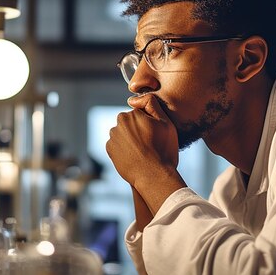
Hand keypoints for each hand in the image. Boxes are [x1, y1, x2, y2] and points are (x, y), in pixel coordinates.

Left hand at [106, 94, 184, 211]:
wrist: (154, 176)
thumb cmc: (163, 150)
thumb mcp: (166, 123)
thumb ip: (151, 104)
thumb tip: (135, 98)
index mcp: (132, 114)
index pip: (140, 113)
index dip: (149, 123)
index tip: (154, 135)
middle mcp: (119, 123)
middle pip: (129, 123)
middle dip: (137, 130)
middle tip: (150, 144)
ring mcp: (113, 137)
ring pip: (123, 134)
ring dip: (130, 139)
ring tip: (143, 152)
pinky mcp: (109, 149)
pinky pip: (117, 145)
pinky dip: (123, 149)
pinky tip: (134, 156)